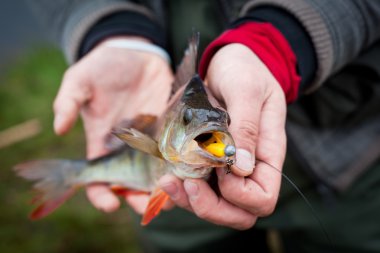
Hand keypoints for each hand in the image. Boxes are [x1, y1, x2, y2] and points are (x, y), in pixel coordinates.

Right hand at [53, 36, 173, 212]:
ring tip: (174, 194)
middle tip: (149, 206)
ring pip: (159, 174)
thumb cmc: (103, 67)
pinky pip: (179, 152)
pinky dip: (184, 164)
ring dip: (165, 187)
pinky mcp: (173, 129)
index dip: (101, 194)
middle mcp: (129, 148)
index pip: (99, 178)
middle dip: (139, 199)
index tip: (110, 205)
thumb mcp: (80, 80)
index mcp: (103, 143)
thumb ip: (68, 102)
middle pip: (133, 183)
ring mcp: (153, 141)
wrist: (134, 53)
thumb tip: (58, 129)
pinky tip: (191, 171)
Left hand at [159, 43, 286, 228]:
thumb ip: (247, 127)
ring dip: (189, 201)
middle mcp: (249, 168)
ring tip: (169, 180)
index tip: (220, 170)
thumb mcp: (246, 90)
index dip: (240, 196)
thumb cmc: (244, 70)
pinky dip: (181, 190)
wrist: (230, 63)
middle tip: (186, 184)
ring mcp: (228, 169)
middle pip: (238, 213)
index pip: (262, 199)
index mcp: (267, 155)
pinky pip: (197, 189)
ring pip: (215, 206)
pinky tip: (167, 177)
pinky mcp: (208, 163)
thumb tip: (242, 169)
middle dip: (211, 208)